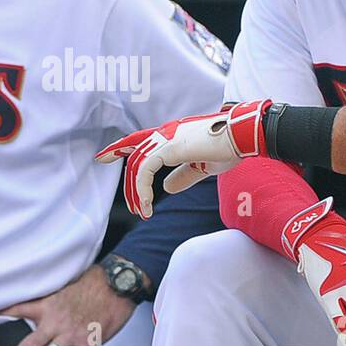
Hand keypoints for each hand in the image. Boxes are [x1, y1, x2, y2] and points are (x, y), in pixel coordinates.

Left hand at [0, 264, 135, 345]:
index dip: (2, 315)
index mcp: (48, 305)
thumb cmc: (94, 283)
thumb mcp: (66, 287)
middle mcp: (55, 322)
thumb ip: (53, 300)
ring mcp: (71, 335)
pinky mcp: (88, 345)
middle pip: (28, 345)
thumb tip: (45, 307)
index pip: (20, 309)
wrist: (117, 285)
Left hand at [95, 99, 270, 217]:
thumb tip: (167, 187)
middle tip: (132, 207)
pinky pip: (145, 170)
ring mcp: (166, 138)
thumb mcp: (202, 166)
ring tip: (143, 212)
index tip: (103, 157)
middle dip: (127, 181)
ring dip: (136, 192)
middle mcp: (165, 133)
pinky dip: (142, 189)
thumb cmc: (228, 149)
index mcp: (172, 135)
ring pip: (137, 165)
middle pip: (134, 153)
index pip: (139, 140)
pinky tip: (147, 205)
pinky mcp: (169, 147)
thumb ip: (183, 175)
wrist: (242, 137)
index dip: (120, 147)